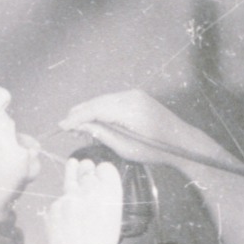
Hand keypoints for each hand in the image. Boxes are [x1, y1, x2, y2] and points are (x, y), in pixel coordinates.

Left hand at [45, 158, 123, 243]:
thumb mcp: (114, 218)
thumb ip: (105, 201)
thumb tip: (96, 193)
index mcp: (110, 192)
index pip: (105, 168)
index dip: (103, 171)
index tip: (100, 173)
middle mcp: (90, 189)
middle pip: (87, 170)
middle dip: (87, 169)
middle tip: (85, 166)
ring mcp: (69, 197)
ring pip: (70, 179)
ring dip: (72, 171)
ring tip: (73, 163)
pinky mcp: (54, 207)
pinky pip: (59, 202)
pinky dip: (62, 206)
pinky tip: (65, 216)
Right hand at [59, 90, 207, 167]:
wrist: (182, 142)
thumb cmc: (155, 149)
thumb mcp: (124, 147)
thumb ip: (101, 133)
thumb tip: (79, 126)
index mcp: (128, 108)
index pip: (95, 109)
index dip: (76, 118)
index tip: (61, 126)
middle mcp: (130, 96)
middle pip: (97, 102)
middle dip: (80, 114)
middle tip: (67, 129)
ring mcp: (134, 94)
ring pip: (103, 100)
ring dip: (89, 111)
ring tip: (78, 128)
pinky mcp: (137, 96)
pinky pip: (112, 101)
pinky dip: (101, 109)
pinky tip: (95, 121)